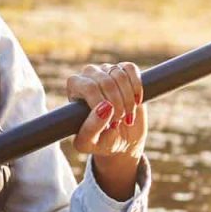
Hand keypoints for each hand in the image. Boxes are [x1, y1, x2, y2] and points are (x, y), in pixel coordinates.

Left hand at [64, 62, 146, 198]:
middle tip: (119, 122)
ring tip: (127, 116)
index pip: (89, 87)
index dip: (102, 104)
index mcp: (74, 88)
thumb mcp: (90, 142)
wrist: (122, 139)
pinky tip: (137, 102)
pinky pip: (130, 69)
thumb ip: (92, 128)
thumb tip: (105, 107)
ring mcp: (106, 70)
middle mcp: (88, 76)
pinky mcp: (123, 70)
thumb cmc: (100, 141)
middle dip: (118, 105)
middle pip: (106, 81)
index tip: (110, 123)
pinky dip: (136, 87)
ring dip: (128, 100)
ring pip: (120, 76)